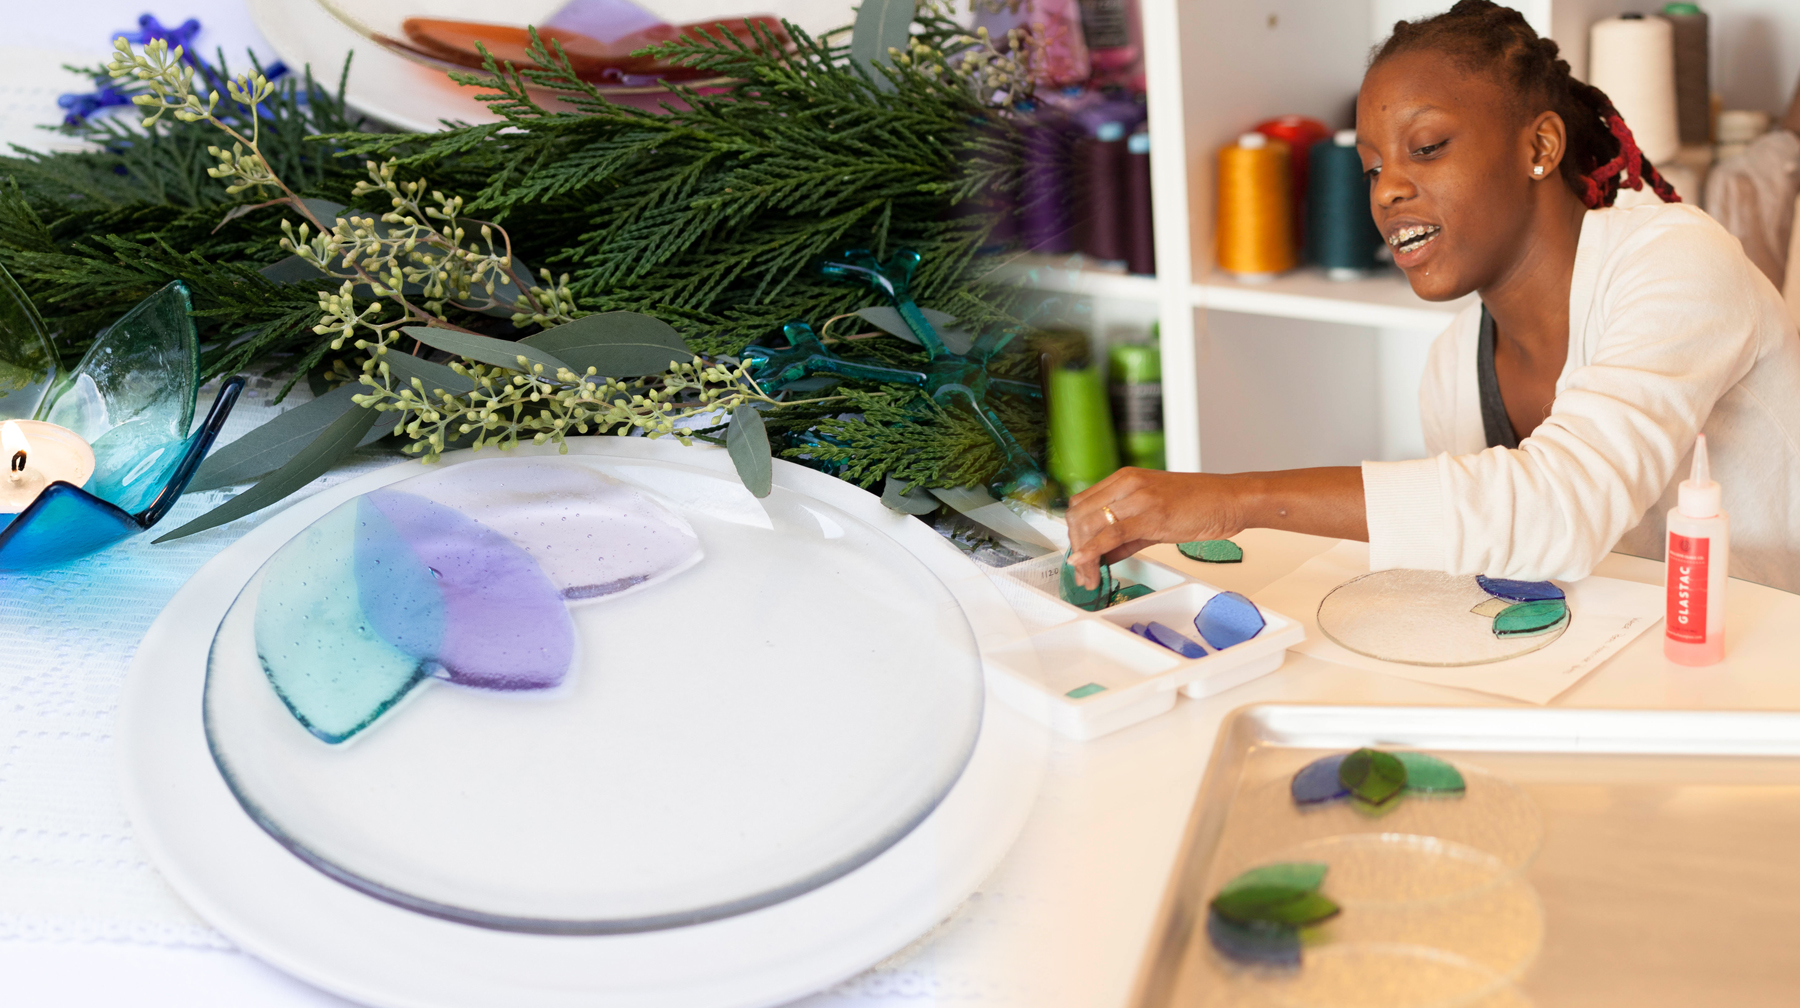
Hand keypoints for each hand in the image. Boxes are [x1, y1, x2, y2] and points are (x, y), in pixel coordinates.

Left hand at [1066, 468, 1247, 588]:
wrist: (1230, 499)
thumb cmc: (1199, 504)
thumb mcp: (1153, 515)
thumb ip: (1126, 535)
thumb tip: (1102, 555)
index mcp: (1125, 478)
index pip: (1082, 504)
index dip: (1074, 532)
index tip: (1078, 555)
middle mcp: (1127, 483)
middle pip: (1080, 515)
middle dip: (1074, 546)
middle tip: (1081, 572)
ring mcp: (1138, 496)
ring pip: (1091, 525)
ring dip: (1083, 556)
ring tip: (1088, 577)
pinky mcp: (1150, 514)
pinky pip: (1111, 534)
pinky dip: (1092, 551)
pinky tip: (1085, 564)